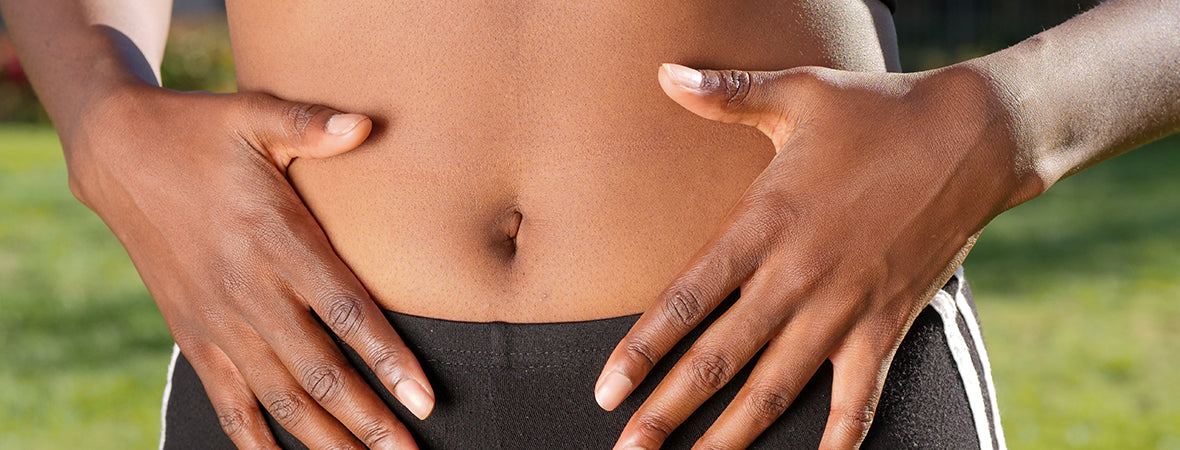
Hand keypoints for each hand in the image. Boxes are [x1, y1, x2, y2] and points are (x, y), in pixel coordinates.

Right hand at [66, 84, 432, 448]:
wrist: (120, 157)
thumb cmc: (201, 134)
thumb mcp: (254, 116)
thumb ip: (311, 125)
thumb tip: (366, 123)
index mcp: (277, 241)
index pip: (346, 313)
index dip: (388, 359)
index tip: (423, 398)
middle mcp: (249, 292)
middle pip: (319, 371)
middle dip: (368, 419)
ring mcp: (219, 322)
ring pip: (280, 397)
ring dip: (326, 439)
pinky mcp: (194, 338)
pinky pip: (228, 402)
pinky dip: (256, 440)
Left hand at [595, 64, 1041, 447]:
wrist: (975, 136)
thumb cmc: (877, 111)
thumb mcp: (799, 92)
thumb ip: (727, 94)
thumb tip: (665, 73)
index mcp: (764, 223)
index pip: (687, 298)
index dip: (642, 349)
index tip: (607, 390)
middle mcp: (798, 276)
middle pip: (719, 359)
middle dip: (668, 411)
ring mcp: (844, 307)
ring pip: (777, 388)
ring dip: (732, 435)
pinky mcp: (888, 324)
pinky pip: (859, 397)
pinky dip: (841, 437)